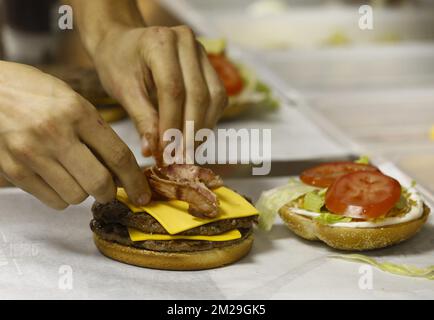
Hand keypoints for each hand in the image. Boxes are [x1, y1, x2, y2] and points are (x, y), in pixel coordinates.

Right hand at [0, 61, 150, 208]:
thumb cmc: (31, 91)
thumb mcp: (71, 100)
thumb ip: (96, 133)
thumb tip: (120, 169)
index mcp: (76, 112)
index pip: (118, 156)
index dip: (135, 180)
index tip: (143, 193)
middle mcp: (54, 134)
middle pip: (99, 183)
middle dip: (110, 192)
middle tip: (109, 188)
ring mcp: (30, 154)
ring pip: (76, 196)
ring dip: (83, 192)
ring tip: (76, 175)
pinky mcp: (13, 170)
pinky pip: (52, 200)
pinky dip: (62, 196)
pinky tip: (57, 178)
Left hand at [92, 25, 227, 158]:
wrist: (123, 43)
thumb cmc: (118, 64)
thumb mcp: (123, 90)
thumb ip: (141, 119)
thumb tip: (153, 151)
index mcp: (159, 41)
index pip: (172, 88)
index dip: (171, 122)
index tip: (166, 150)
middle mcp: (186, 42)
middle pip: (198, 93)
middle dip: (190, 130)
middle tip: (180, 158)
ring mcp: (201, 52)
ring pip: (214, 96)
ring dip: (203, 128)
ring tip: (187, 152)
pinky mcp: (209, 65)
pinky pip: (218, 96)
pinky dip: (208, 120)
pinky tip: (193, 137)